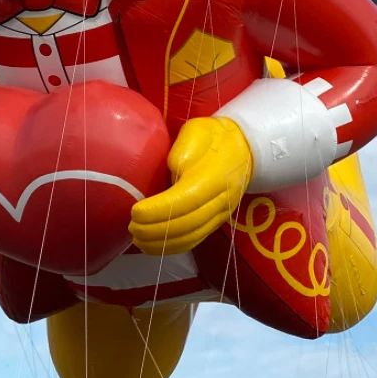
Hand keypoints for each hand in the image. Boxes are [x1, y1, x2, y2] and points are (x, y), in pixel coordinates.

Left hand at [129, 117, 251, 255]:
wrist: (245, 148)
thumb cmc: (214, 136)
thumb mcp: (198, 130)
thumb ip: (184, 149)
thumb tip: (172, 173)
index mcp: (214, 176)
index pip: (185, 200)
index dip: (159, 211)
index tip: (135, 211)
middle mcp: (220, 200)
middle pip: (187, 224)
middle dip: (156, 230)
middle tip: (131, 227)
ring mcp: (220, 214)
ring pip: (191, 237)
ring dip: (162, 244)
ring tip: (137, 239)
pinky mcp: (217, 222)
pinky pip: (195, 240)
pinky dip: (173, 247)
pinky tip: (154, 245)